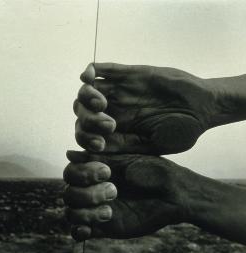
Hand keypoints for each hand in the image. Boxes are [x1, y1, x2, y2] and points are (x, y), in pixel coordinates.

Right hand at [63, 150, 194, 240]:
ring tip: (109, 210)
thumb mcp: (126, 160)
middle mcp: (93, 189)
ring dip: (85, 211)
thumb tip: (68, 154)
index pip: (71, 173)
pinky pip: (79, 232)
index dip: (82, 173)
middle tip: (113, 190)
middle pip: (68, 193)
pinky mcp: (104, 227)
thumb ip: (97, 158)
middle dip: (87, 193)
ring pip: (71, 212)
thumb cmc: (153, 171)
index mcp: (96, 172)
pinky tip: (90, 228)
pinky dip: (79, 230)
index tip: (106, 171)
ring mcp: (97, 209)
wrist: (174, 193)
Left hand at [75, 63, 217, 153]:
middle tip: (107, 124)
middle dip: (86, 118)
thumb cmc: (179, 130)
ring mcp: (119, 91)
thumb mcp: (153, 145)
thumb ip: (126, 145)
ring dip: (86, 96)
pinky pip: (103, 69)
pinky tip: (88, 76)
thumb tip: (96, 150)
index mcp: (117, 129)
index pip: (87, 132)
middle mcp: (114, 110)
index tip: (98, 144)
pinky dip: (91, 71)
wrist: (202, 107)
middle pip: (82, 111)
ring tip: (100, 103)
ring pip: (88, 90)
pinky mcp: (129, 74)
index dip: (85, 137)